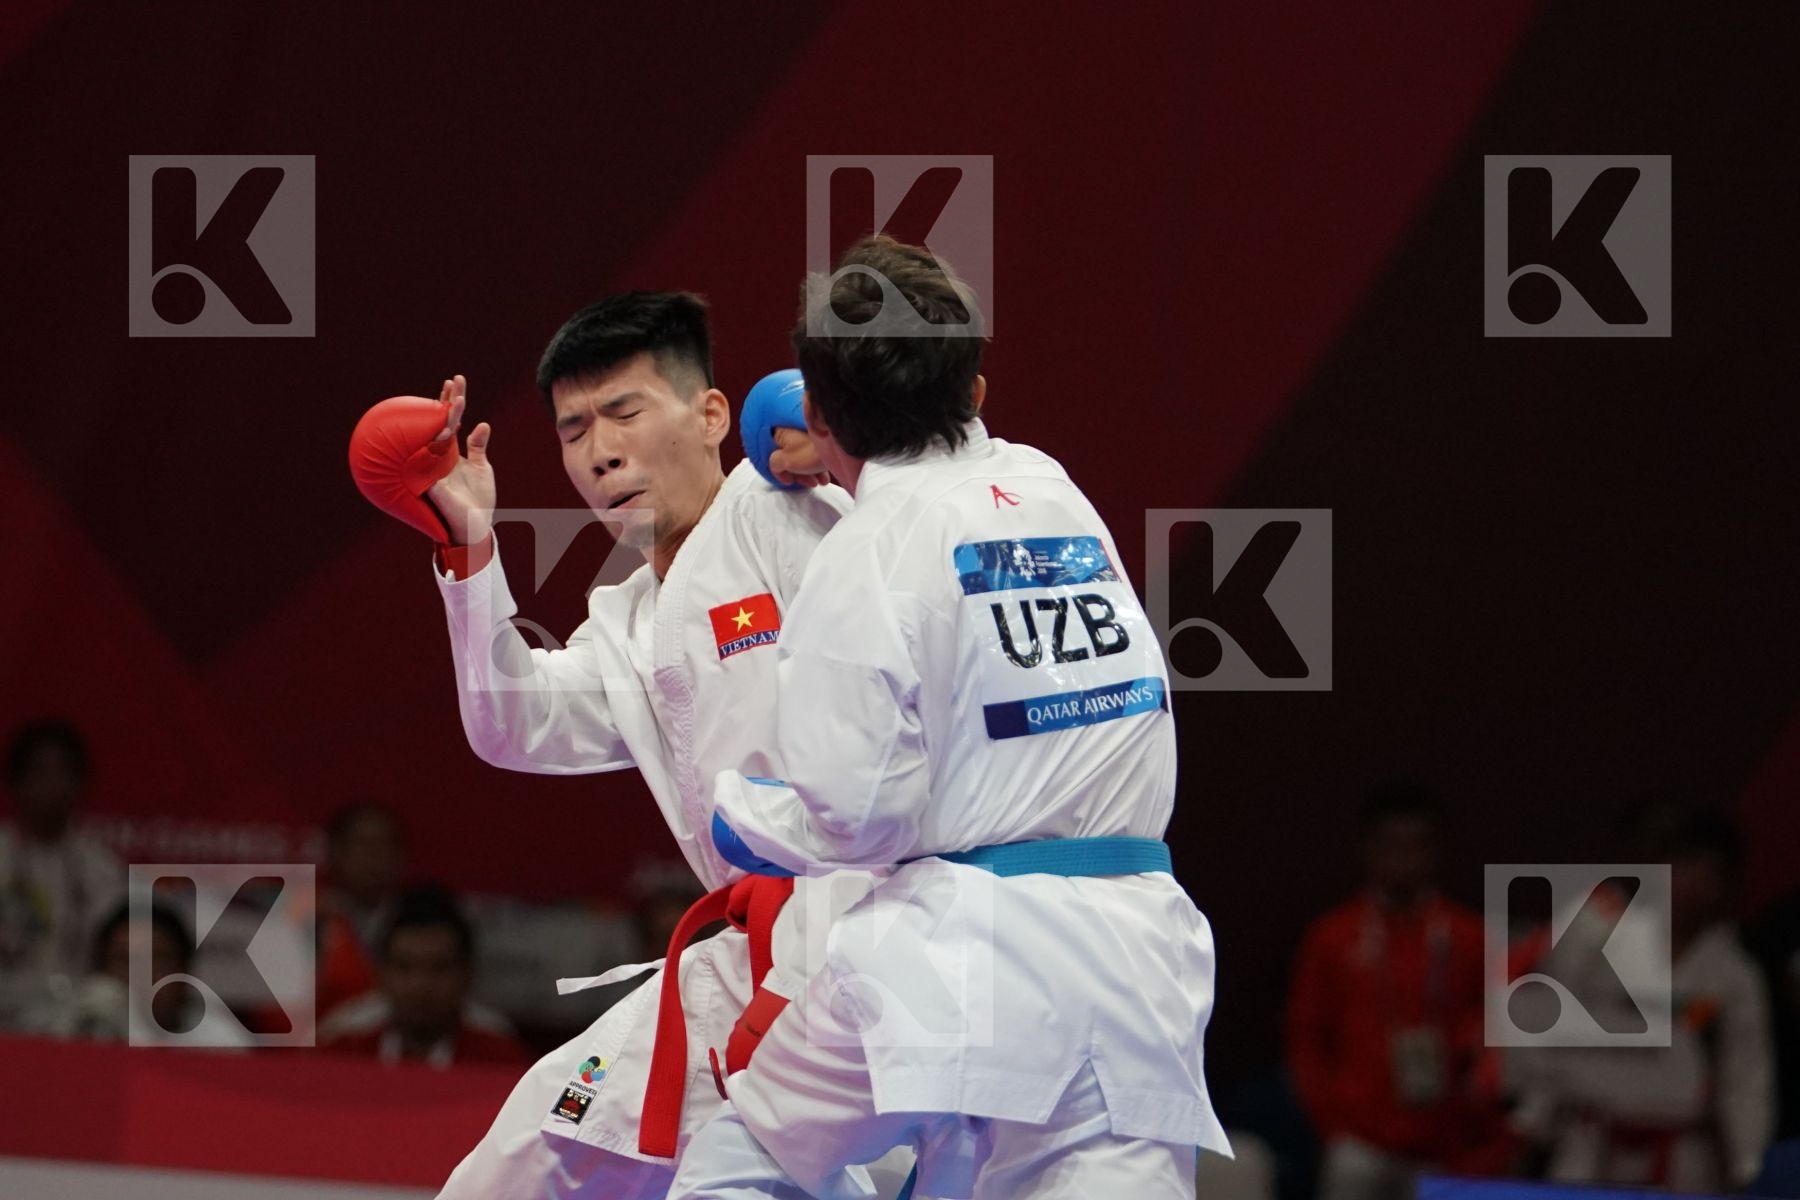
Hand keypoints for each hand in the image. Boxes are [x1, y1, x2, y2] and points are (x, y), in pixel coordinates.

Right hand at [425, 374, 496, 544]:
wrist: (475, 524)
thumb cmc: (478, 497)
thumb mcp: (481, 467)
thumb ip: (478, 446)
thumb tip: (482, 424)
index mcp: (452, 450)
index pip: (451, 420)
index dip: (453, 402)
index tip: (456, 382)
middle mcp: (441, 454)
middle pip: (442, 422)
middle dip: (448, 400)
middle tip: (454, 380)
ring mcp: (435, 466)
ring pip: (438, 435)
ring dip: (449, 417)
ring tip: (458, 397)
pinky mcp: (432, 481)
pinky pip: (432, 460)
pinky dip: (438, 444)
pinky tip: (444, 428)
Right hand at [767, 427, 829, 488]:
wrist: (839, 446)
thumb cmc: (810, 451)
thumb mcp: (783, 461)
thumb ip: (774, 464)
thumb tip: (778, 467)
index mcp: (780, 432)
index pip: (773, 454)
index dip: (780, 470)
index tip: (789, 480)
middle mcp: (792, 431)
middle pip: (790, 457)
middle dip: (799, 474)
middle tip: (807, 482)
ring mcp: (807, 435)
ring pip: (803, 457)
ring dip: (810, 473)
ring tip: (819, 480)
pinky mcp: (820, 440)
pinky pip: (815, 455)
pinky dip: (818, 467)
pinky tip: (825, 477)